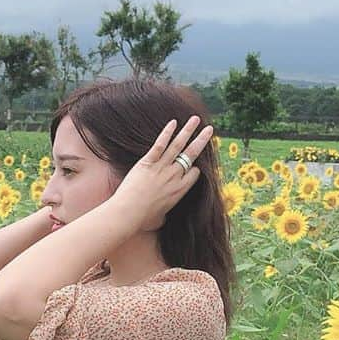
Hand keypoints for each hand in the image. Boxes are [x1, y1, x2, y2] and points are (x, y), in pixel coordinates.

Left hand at [108, 115, 213, 232]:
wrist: (128, 213)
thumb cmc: (141, 220)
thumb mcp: (159, 220)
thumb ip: (163, 216)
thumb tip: (161, 220)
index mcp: (180, 191)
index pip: (194, 173)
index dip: (193, 168)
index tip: (192, 165)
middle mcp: (174, 176)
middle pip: (192, 154)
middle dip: (202, 140)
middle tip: (210, 129)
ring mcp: (161, 167)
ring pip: (178, 145)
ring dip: (188, 130)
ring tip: (196, 119)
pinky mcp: (147, 162)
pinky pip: (160, 144)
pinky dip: (167, 133)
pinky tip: (173, 122)